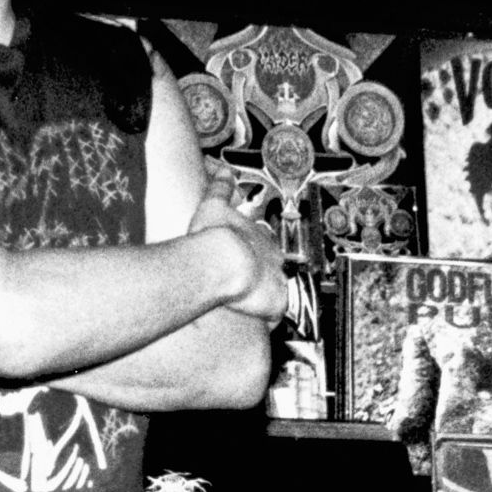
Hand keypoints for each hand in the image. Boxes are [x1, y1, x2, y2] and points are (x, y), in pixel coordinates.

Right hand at [189, 167, 288, 326]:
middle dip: (262, 273)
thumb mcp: (213, 205)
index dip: (252, 251)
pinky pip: (277, 314)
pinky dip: (269, 316)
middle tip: (246, 281)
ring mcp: (278, 282)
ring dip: (266, 296)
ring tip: (252, 304)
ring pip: (277, 290)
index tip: (243, 256)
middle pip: (272, 267)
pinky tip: (259, 320)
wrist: (224, 262)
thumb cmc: (216, 237)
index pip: (262, 244)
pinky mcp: (277, 304)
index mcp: (260, 237)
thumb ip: (220, 188)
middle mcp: (274, 259)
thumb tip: (223, 171)